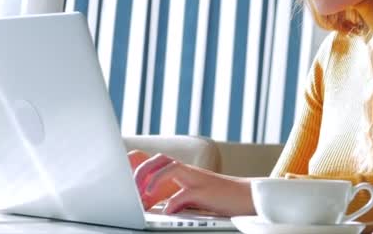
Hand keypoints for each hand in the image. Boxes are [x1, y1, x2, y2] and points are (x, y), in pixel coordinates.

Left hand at [127, 150, 254, 215]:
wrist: (247, 197)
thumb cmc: (219, 198)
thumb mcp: (193, 194)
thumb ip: (174, 195)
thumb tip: (151, 206)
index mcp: (183, 171)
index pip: (157, 160)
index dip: (138, 165)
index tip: (124, 181)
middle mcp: (189, 171)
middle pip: (159, 159)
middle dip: (141, 172)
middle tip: (132, 191)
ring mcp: (197, 180)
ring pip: (171, 168)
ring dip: (154, 180)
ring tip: (144, 197)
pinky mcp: (206, 192)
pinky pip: (185, 194)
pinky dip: (173, 204)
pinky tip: (167, 212)